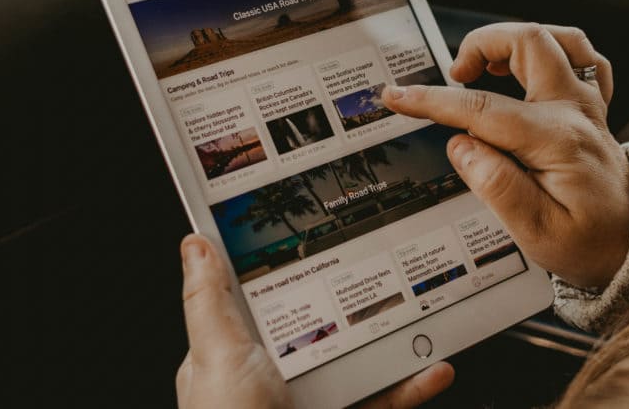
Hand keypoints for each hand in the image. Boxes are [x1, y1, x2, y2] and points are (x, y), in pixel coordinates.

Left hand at [175, 234, 453, 408]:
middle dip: (352, 299)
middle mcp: (269, 379)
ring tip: (422, 314)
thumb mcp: (217, 357)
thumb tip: (195, 243)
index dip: (284, 266)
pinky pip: (382, 399)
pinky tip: (433, 371)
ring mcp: (308, 402)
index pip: (257, 298)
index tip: (317, 236)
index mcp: (231, 357)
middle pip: (318, 323)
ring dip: (393, 340)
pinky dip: (410, 386)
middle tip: (385, 267)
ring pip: (357, 360)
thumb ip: (210, 302)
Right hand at [382, 23, 628, 288]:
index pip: (483, 109)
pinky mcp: (592, 108)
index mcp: (557, 141)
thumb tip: (461, 146)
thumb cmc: (589, 243)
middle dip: (481, 43)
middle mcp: (575, 112)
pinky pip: (583, 56)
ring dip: (516, 40)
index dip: (434, 100)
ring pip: (559, 38)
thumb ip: (496, 186)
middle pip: (530, 42)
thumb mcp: (537, 233)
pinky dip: (552, 50)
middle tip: (455, 75)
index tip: (400, 97)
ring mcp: (587, 105)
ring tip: (487, 64)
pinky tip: (528, 70)